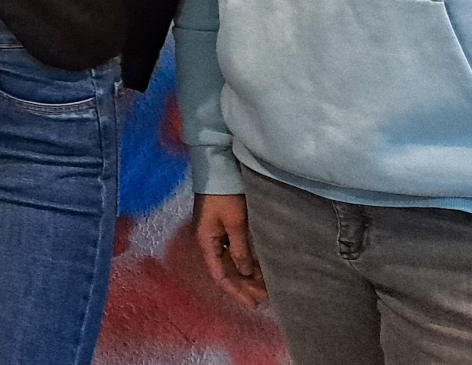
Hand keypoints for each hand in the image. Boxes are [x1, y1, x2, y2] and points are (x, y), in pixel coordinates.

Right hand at [194, 193, 266, 307]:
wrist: (216, 168)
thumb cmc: (224, 194)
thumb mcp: (235, 222)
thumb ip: (240, 248)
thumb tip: (245, 272)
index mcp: (206, 242)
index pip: (220, 275)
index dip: (236, 291)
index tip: (253, 303)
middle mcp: (208, 241)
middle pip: (225, 270)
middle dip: (243, 285)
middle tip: (264, 297)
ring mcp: (214, 234)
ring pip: (230, 262)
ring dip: (245, 275)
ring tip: (264, 286)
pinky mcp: (222, 227)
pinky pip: (232, 251)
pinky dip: (245, 261)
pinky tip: (257, 268)